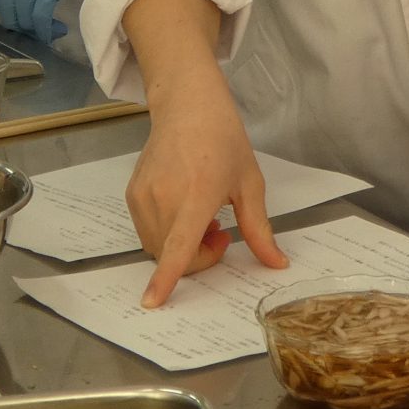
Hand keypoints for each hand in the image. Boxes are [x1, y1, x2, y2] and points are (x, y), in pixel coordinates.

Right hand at [124, 75, 283, 306]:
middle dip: (198, 258)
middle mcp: (164, 198)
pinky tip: (183, 210)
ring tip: (202, 218)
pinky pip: (147, 231)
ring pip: (157, 247)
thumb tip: (277, 264)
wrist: (188, 107)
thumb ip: (259, 229)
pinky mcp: (132, 194)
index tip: (152, 301)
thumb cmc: (224, 141)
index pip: (178, 244)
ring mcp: (143, 196)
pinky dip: (166, 234)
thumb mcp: (249, 183)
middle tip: (220, 233)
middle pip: (172, 255)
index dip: (166, 276)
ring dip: (180, 247)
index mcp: (197, 195)